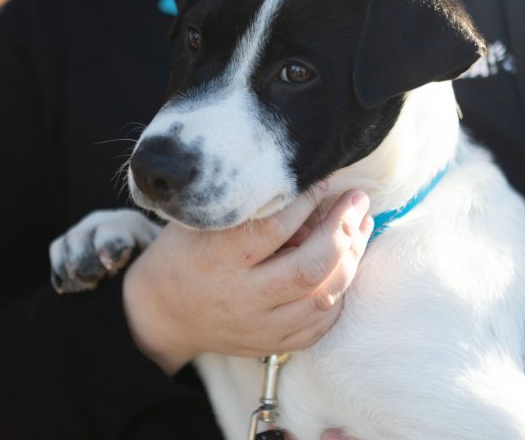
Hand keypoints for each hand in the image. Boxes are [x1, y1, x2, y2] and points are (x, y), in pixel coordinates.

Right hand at [122, 187, 372, 374]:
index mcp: (218, 258)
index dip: (308, 200)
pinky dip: (340, 294)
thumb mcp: (202, 220)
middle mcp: (242, 296)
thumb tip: (307, 194)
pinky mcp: (271, 344)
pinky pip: (320, 325)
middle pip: (310, 266)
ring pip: (323, 297)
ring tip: (362, 227)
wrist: (162, 313)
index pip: (276, 226)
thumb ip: (248, 209)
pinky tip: (346, 267)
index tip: (325, 181)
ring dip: (352, 259)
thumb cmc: (184, 254)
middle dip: (344, 229)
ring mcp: (259, 325)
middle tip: (358, 200)